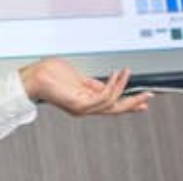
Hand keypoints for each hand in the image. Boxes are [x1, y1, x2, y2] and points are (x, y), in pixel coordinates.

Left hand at [18, 57, 151, 115]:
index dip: (129, 103)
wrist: (33, 76)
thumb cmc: (50, 74)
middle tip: (149, 95)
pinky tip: (116, 74)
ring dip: (122, 86)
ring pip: (111, 104)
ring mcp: (82, 108)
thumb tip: (110, 83)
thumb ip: (93, 83)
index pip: (112, 106)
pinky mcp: (79, 104)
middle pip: (115, 110)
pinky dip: (113, 85)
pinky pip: (103, 97)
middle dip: (133, 103)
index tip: (144, 100)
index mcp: (85, 102)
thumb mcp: (78, 78)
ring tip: (126, 72)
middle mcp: (85, 108)